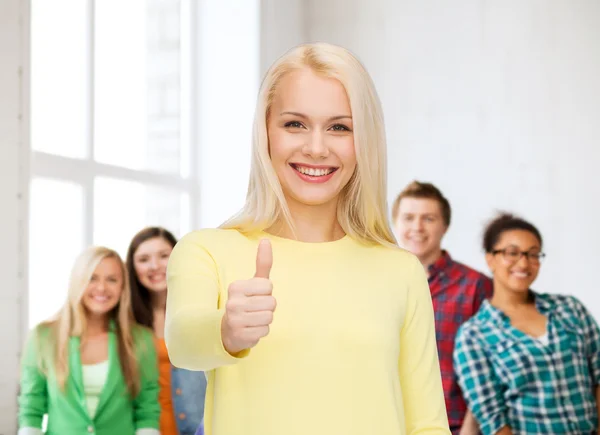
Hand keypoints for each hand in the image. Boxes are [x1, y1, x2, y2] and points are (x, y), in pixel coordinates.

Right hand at [221, 239, 275, 354]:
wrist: (228, 330)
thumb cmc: (246, 302)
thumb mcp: (253, 283)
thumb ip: (262, 262)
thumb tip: (266, 240)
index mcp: (235, 287)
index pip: (268, 286)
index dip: (267, 292)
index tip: (255, 296)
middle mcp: (232, 302)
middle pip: (271, 302)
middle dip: (268, 307)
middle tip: (255, 310)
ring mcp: (234, 320)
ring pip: (269, 317)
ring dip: (265, 320)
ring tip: (253, 319)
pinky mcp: (239, 336)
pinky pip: (265, 331)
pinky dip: (261, 331)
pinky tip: (251, 329)